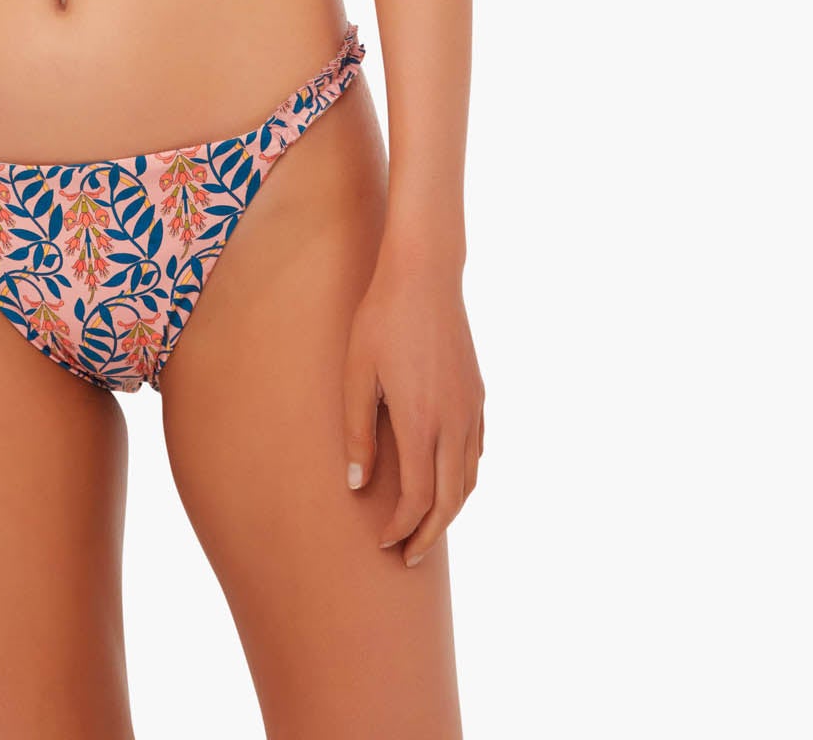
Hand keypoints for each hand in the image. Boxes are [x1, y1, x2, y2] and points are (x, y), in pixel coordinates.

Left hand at [342, 248, 483, 566]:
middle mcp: (453, 423)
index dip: (401, 528)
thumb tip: (356, 485)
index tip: (383, 542)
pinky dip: (464, 479)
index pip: (417, 499)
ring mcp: (471, 409)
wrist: (425, 274)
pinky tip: (449, 481)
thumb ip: (358, 432)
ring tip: (428, 529)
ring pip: (469, 480)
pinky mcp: (478, 394)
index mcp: (421, 423)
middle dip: (429, 536)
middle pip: (449, 501)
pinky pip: (477, 452)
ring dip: (450, 511)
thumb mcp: (357, 374)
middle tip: (409, 559)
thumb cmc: (381, 319)